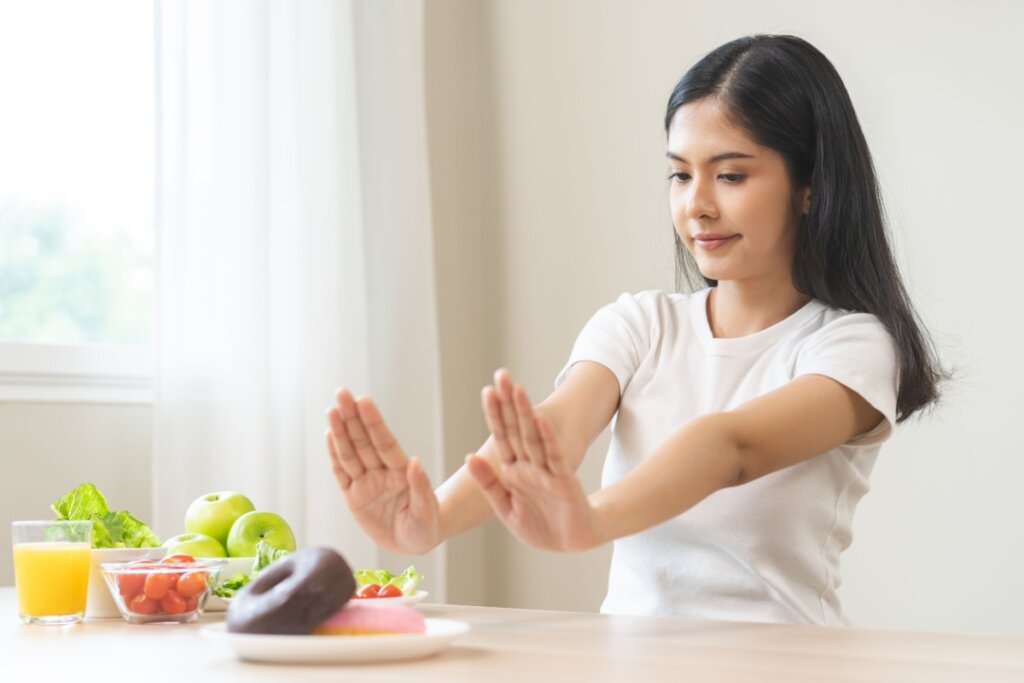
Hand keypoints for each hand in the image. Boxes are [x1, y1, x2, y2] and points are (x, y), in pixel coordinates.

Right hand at [326, 388, 439, 554]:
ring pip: (350, 453)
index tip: (364, 400)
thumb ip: (420, 488)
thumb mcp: (426, 512)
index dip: (373, 422)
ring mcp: (365, 482)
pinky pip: (341, 473)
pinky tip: (328, 434)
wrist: (412, 543)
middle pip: (363, 441)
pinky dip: (334, 455)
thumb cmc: (425, 526)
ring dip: (340, 432)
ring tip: (332, 410)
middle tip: (342, 393)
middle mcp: (381, 471)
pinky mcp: (353, 496)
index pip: (384, 442)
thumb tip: (415, 462)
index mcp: (400, 471)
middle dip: (352, 417)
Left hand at [465, 369, 603, 551]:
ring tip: (518, 390)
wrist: (572, 542)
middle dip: (508, 404)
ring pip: (534, 437)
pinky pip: (554, 457)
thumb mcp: (506, 507)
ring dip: (525, 414)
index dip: (495, 415)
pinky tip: (540, 421)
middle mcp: (530, 466)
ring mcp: (547, 471)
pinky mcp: (564, 482)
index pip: (502, 437)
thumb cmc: (540, 525)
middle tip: (501, 375)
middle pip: (517, 430)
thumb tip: (467, 456)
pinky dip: (548, 440)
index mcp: (514, 471)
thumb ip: (488, 483)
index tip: (487, 391)